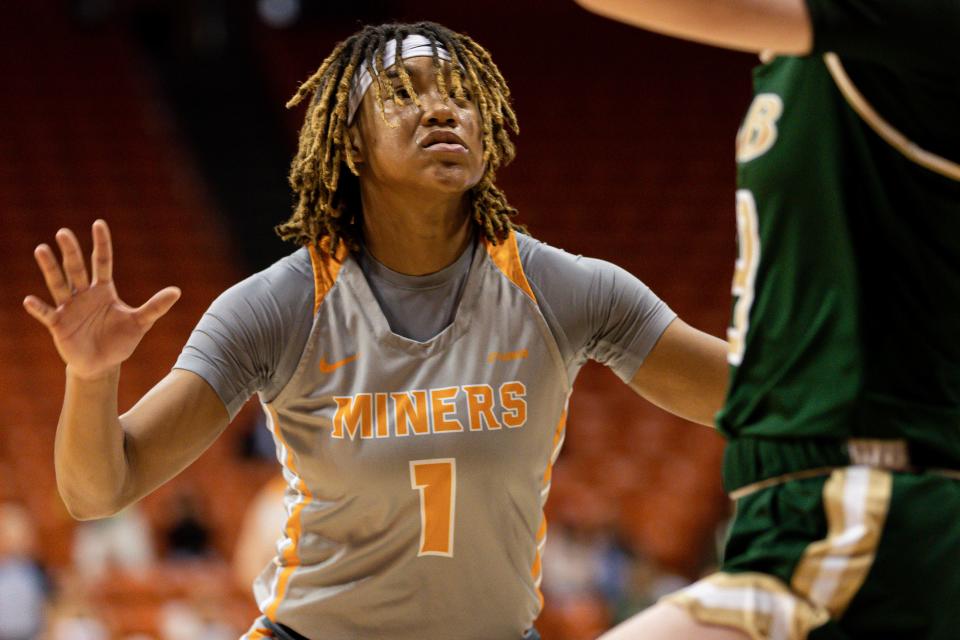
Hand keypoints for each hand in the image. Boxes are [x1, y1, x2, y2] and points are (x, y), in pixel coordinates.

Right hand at [23, 220, 180, 379]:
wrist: (102, 364)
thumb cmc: (120, 340)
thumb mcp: (140, 323)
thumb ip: (155, 307)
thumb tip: (177, 291)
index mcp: (103, 290)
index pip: (102, 261)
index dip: (101, 244)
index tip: (98, 224)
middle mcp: (84, 294)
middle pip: (77, 268)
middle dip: (71, 251)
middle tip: (63, 232)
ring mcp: (69, 308)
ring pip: (58, 284)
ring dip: (50, 268)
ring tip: (42, 250)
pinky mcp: (58, 325)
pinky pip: (47, 314)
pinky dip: (39, 308)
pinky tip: (30, 300)